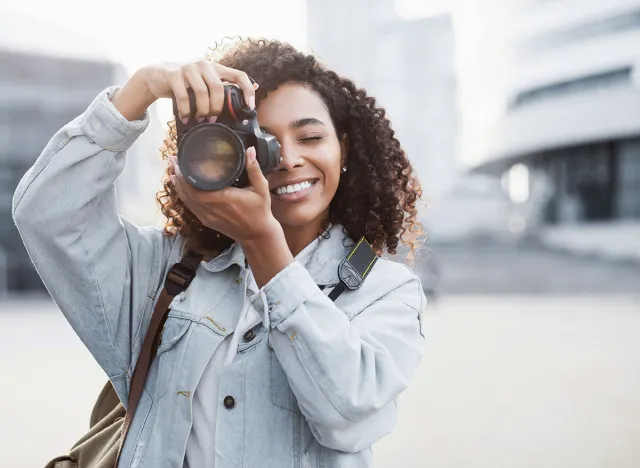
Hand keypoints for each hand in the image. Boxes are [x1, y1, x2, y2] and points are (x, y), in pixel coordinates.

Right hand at [112, 60, 256, 121]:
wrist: (156, 76)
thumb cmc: (186, 83)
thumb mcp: (206, 82)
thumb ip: (224, 86)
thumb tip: (255, 86)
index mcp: (216, 68)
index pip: (239, 75)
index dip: (247, 90)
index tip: (250, 107)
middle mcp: (204, 65)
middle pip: (218, 88)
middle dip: (217, 107)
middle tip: (212, 118)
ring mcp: (188, 68)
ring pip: (202, 92)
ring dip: (202, 110)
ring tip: (200, 119)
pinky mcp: (174, 74)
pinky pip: (184, 96)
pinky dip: (186, 111)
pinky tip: (185, 117)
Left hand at [169, 146, 281, 246]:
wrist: (257, 235)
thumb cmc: (260, 211)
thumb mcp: (261, 189)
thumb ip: (254, 169)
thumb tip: (250, 150)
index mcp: (224, 198)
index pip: (196, 188)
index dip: (184, 176)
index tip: (179, 161)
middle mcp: (212, 208)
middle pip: (187, 193)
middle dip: (178, 177)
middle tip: (173, 161)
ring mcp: (208, 216)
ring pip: (187, 201)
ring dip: (178, 186)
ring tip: (172, 172)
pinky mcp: (207, 221)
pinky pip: (191, 208)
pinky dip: (184, 197)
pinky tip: (180, 188)